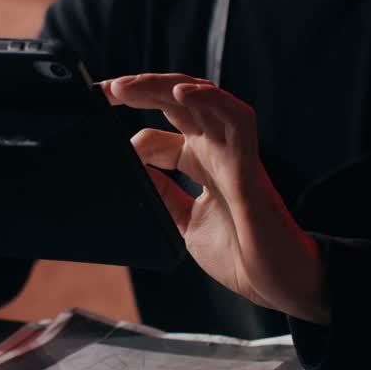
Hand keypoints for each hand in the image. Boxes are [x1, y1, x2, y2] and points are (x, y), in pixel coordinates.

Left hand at [100, 74, 329, 324]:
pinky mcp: (248, 161)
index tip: (99, 134)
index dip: (127, 130)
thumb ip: (162, 195)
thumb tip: (132, 171)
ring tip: (125, 87)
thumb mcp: (184, 222)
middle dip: (139, 90)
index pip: (158, 132)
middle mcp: (215, 149)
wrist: (271, 282)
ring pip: (199, 98)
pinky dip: (209, 98)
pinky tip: (180, 92)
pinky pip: (234, 116)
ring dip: (160, 86)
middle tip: (104, 89)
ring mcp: (232, 152)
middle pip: (176, 102)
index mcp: (199, 162)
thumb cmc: (239, 255)